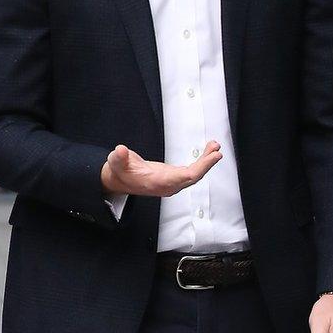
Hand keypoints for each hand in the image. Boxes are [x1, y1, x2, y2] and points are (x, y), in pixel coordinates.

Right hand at [100, 141, 221, 197]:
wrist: (118, 180)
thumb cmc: (120, 171)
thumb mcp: (116, 162)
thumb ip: (119, 157)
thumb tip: (120, 151)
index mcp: (158, 182)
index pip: (185, 177)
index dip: (201, 168)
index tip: (212, 157)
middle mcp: (168, 185)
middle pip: (194, 177)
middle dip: (207, 164)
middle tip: (216, 150)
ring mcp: (172, 183)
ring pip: (194, 175)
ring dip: (206, 162)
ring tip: (214, 147)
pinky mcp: (173, 178)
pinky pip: (191, 172)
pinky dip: (201, 162)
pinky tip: (207, 153)